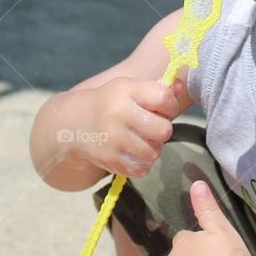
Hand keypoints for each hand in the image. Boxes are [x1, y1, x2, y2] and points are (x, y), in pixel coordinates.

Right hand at [61, 76, 185, 177]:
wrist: (75, 124)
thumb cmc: (113, 103)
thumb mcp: (130, 89)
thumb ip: (158, 90)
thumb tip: (180, 86)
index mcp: (126, 91)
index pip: (164, 98)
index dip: (170, 106)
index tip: (162, 109)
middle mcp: (118, 114)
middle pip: (163, 130)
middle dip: (162, 130)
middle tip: (152, 128)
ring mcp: (113, 139)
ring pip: (154, 152)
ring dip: (153, 148)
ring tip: (142, 140)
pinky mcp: (110, 161)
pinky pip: (142, 169)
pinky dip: (142, 163)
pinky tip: (132, 152)